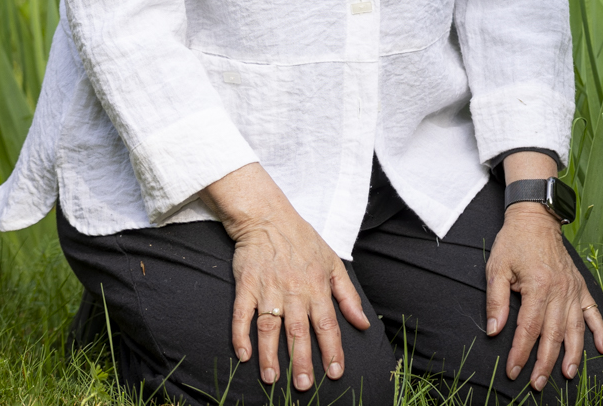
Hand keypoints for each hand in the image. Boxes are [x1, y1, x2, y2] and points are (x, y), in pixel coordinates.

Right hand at [201, 162, 369, 391]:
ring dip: (270, 355)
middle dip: (302, 361)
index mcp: (316, 286)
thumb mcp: (332, 262)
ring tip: (272, 379)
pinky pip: (241, 315)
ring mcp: (267, 289)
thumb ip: (348, 295)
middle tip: (304, 386)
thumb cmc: (303, 240)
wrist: (267, 217)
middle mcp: (293, 290)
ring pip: (269, 328)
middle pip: (298, 331)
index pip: (327, 324)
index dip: (332, 350)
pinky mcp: (245, 286)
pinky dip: (240, 335)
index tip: (335, 372)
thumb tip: (362, 323)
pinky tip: (243, 355)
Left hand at [486, 156, 602, 390]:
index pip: (529, 328)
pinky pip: (593, 311)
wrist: (536, 218)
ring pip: (575, 328)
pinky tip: (602, 348)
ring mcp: (572, 289)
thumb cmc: (513, 243)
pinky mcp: (580, 286)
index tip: (513, 370)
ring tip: (568, 375)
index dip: (520, 353)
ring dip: (573, 354)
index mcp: (538, 286)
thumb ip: (496, 301)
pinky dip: (599, 330)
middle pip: (553, 334)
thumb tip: (494, 331)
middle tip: (536, 384)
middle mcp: (559, 290)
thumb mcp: (496, 268)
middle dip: (545, 362)